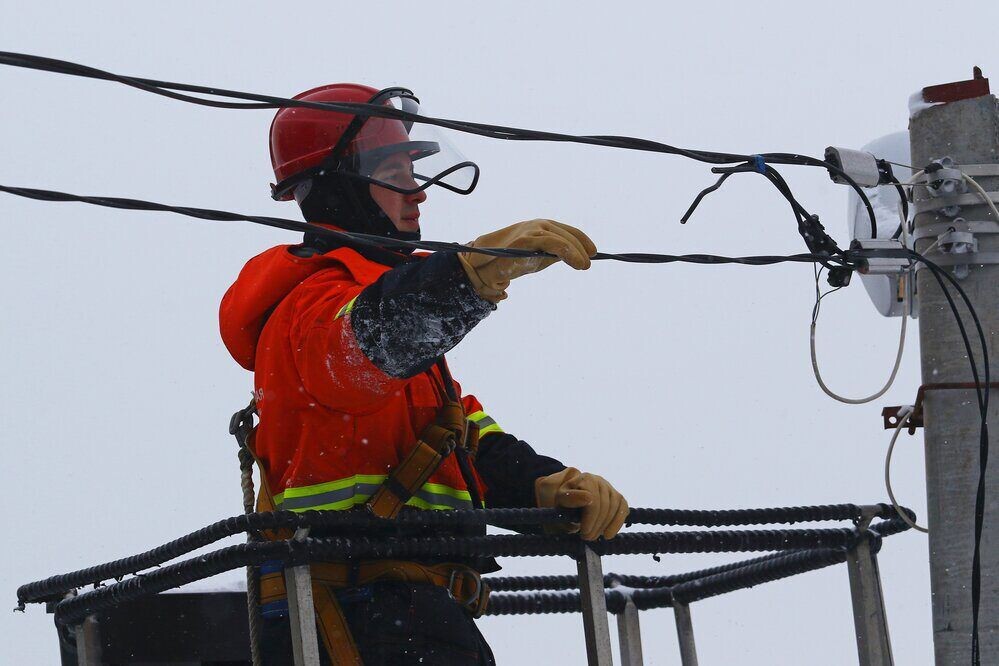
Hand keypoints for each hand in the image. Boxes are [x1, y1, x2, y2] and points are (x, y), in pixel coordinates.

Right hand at [458, 220, 596, 301]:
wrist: (487, 267)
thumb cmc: (513, 262)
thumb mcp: (540, 257)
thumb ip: (555, 254)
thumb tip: (575, 257)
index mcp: (542, 227)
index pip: (567, 231)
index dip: (582, 240)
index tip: (593, 252)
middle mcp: (538, 225)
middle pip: (567, 234)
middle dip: (581, 248)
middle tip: (588, 264)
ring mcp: (531, 230)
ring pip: (561, 238)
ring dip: (576, 252)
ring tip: (584, 265)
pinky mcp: (525, 239)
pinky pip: (552, 243)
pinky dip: (567, 252)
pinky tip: (576, 262)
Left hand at [535, 467, 628, 540]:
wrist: (570, 503)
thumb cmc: (565, 502)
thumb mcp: (561, 500)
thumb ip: (570, 498)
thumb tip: (588, 498)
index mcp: (585, 479)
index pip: (593, 500)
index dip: (590, 518)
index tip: (584, 532)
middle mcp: (600, 481)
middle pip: (605, 505)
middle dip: (597, 524)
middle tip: (587, 538)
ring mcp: (610, 489)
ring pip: (614, 508)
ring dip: (605, 526)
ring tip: (593, 536)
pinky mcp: (618, 497)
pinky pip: (623, 509)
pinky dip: (617, 523)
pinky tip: (608, 535)